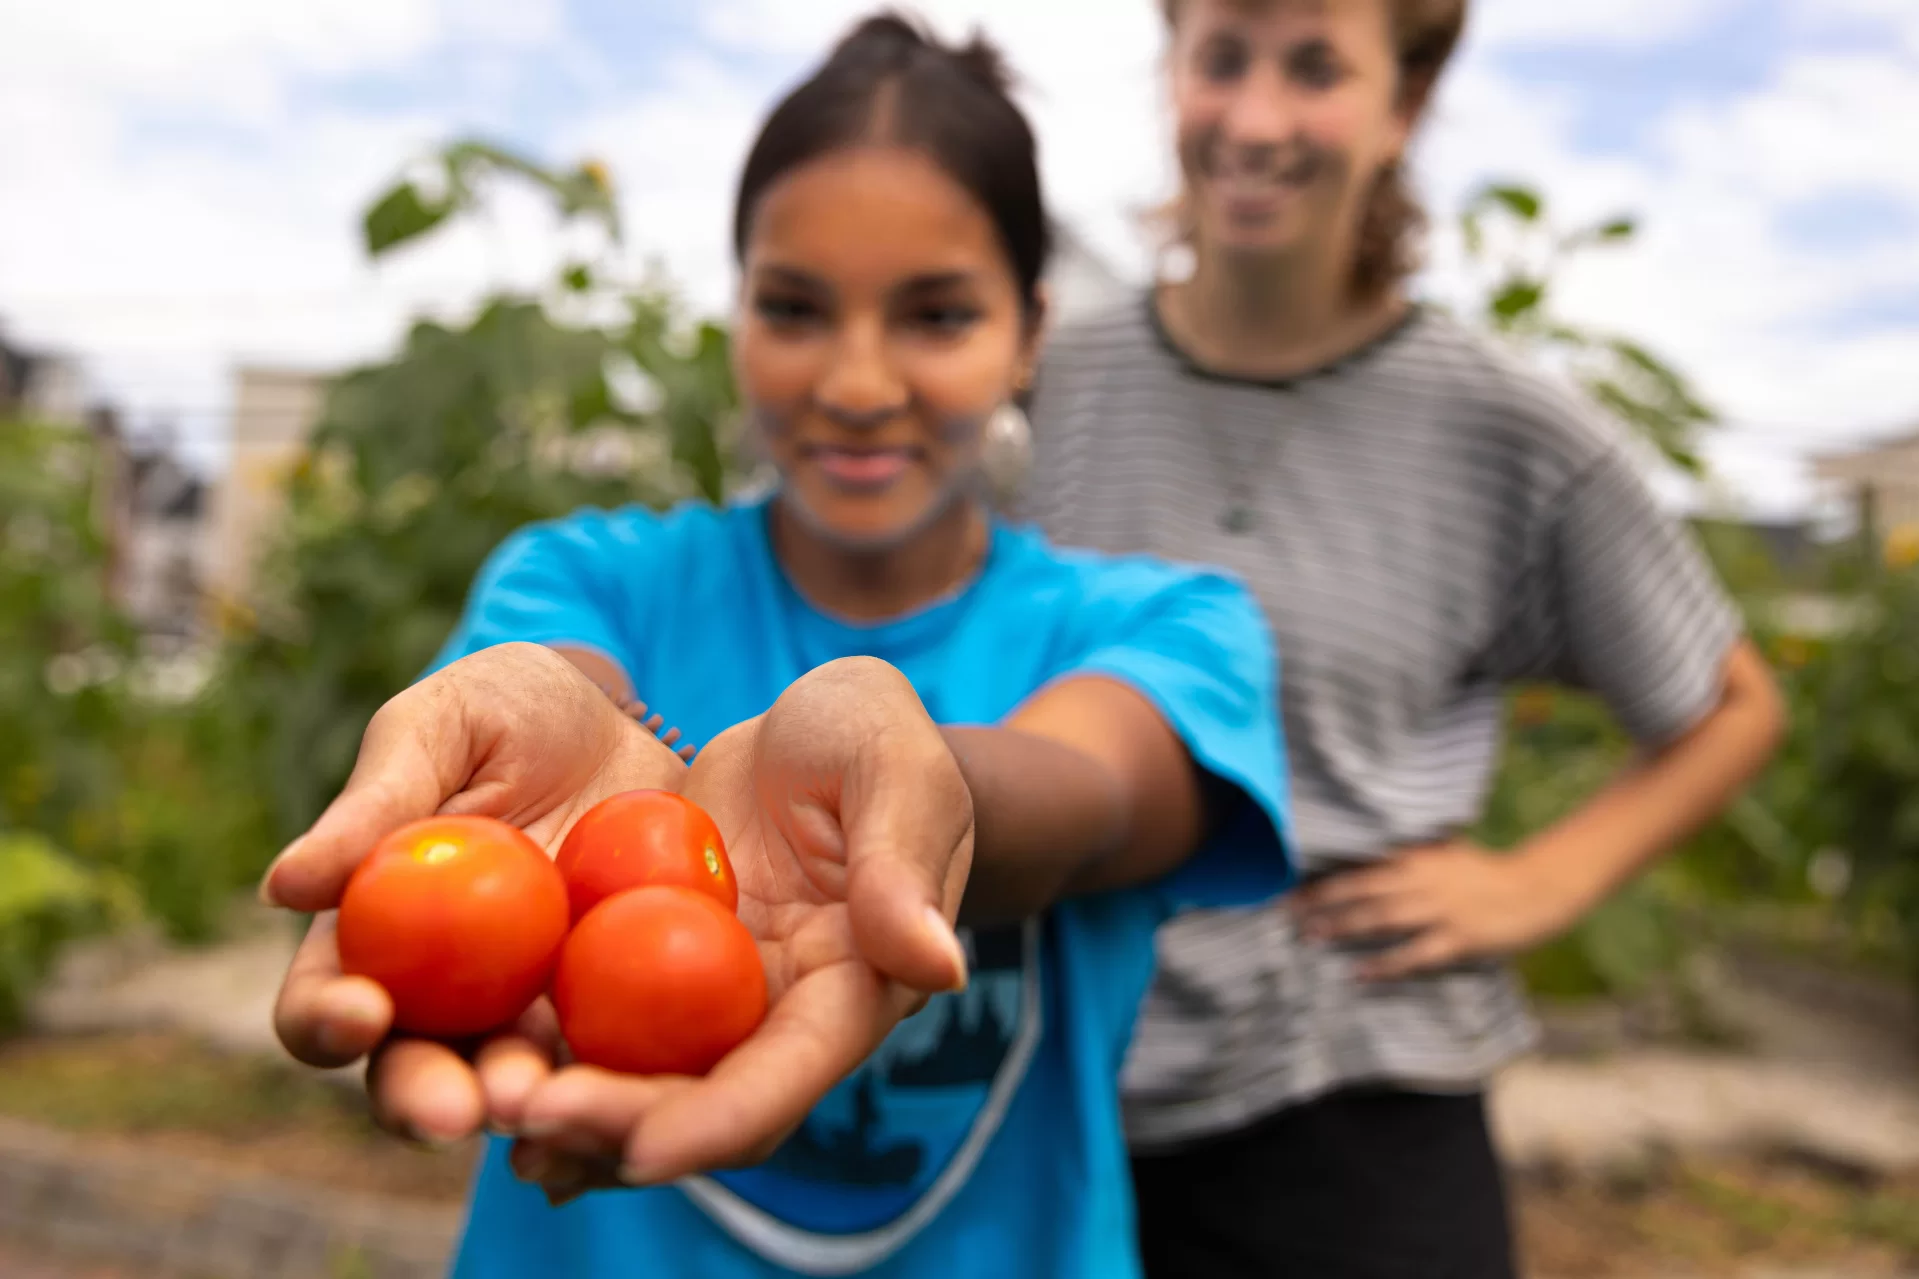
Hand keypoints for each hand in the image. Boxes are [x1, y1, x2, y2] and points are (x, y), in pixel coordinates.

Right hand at [265, 642, 689, 1145]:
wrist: (623, 714)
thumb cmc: (506, 708)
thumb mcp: (441, 727)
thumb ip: (376, 802)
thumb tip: (281, 888)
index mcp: (372, 931)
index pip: (325, 999)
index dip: (327, 1021)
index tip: (360, 1013)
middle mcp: (440, 989)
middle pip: (410, 1070)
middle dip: (425, 1098)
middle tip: (458, 1109)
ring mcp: (529, 1002)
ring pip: (509, 1080)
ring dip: (518, 1101)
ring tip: (539, 1103)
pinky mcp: (610, 1000)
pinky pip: (608, 1051)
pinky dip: (609, 1075)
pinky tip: (627, 1083)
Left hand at [497, 655, 974, 1201]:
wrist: (808, 729)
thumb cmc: (870, 735)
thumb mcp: (893, 768)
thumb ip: (905, 864)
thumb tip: (937, 969)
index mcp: (854, 984)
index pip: (793, 1071)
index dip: (722, 1118)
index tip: (644, 1148)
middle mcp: (779, 1016)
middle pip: (702, 1102)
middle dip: (619, 1129)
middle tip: (527, 1116)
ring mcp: (712, 1000)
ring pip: (641, 1084)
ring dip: (570, 1111)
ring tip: (487, 1110)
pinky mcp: (653, 972)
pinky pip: (599, 1027)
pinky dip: (549, 1056)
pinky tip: (479, 1071)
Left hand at [1291, 840, 1584, 981]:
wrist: (1540, 888)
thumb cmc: (1490, 873)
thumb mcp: (1448, 853)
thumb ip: (1414, 853)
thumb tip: (1376, 852)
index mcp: (1420, 857)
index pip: (1361, 865)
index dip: (1325, 877)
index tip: (1290, 886)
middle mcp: (1424, 879)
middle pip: (1363, 888)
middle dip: (1322, 900)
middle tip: (1286, 913)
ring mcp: (1441, 909)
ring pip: (1382, 917)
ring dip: (1344, 926)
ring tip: (1311, 936)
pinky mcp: (1458, 938)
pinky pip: (1414, 953)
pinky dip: (1384, 963)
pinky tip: (1358, 973)